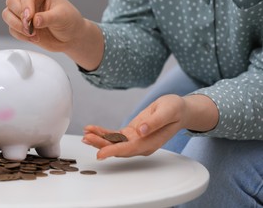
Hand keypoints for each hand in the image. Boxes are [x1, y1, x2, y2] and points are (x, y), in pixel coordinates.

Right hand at [2, 0, 103, 70]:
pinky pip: (11, 29)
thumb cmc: (69, 21)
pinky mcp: (21, 25)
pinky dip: (20, 35)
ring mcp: (23, 12)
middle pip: (11, 2)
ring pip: (7, 15)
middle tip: (31, 27)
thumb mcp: (62, 17)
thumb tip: (34, 20)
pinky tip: (33, 38)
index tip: (30, 18)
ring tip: (33, 34)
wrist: (71, 36)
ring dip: (17, 26)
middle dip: (20, 17)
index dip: (26, 5)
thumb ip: (47, 18)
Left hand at [82, 94, 217, 159]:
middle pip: (118, 148)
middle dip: (101, 144)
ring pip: (114, 143)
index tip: (100, 154)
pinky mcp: (131, 134)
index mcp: (150, 142)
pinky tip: (92, 130)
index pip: (129, 149)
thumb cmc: (175, 109)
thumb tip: (141, 130)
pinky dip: (103, 133)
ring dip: (99, 139)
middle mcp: (141, 145)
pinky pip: (115, 135)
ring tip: (85, 134)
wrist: (179, 110)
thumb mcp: (168, 111)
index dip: (113, 151)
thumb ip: (155, 122)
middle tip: (86, 138)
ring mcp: (135, 140)